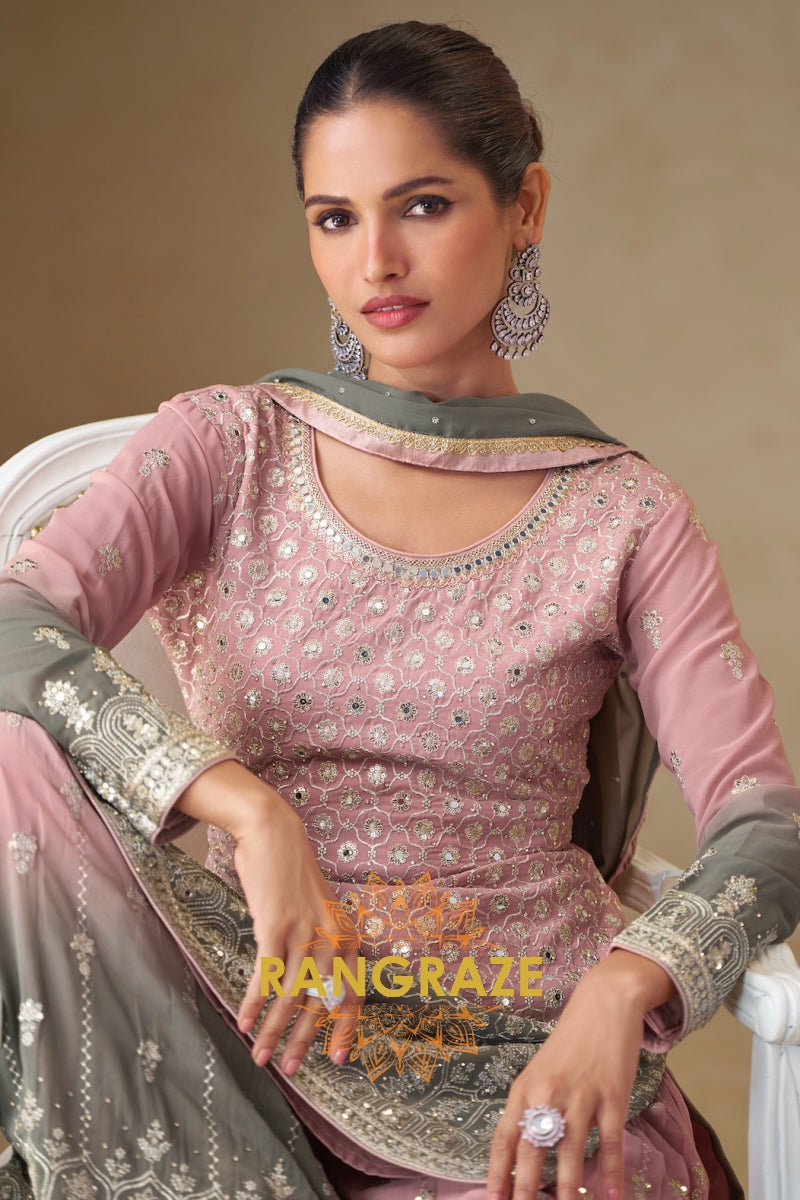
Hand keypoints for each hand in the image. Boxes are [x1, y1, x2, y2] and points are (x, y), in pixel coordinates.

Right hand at [177, 761, 361, 1073]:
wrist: (274, 833)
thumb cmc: (293, 874)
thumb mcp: (320, 909)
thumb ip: (322, 944)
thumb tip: (316, 984)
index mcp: (348, 935)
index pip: (351, 993)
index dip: (344, 1029)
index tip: (336, 1059)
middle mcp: (332, 937)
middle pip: (320, 1002)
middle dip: (304, 1040)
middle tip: (291, 1069)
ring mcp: (304, 932)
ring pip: (290, 996)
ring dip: (272, 1030)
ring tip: (259, 1056)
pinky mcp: (275, 926)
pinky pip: (265, 975)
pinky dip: (253, 1002)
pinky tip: (243, 1021)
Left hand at [486, 951, 674, 1199]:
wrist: (604, 1003)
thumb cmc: (570, 1040)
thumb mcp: (540, 1070)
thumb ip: (531, 1105)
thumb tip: (523, 1148)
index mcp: (525, 1087)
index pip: (505, 1136)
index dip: (498, 1171)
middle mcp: (548, 1093)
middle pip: (533, 1149)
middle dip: (526, 1188)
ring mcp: (581, 1095)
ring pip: (571, 1152)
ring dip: (568, 1188)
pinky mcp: (612, 1095)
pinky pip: (611, 1142)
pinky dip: (611, 1173)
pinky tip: (611, 1197)